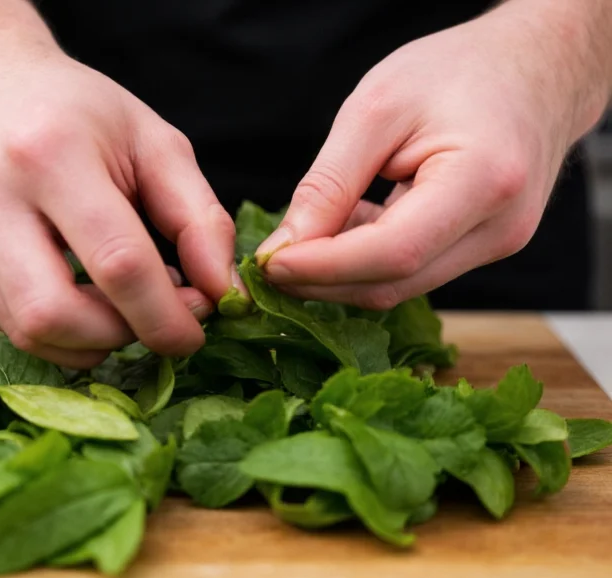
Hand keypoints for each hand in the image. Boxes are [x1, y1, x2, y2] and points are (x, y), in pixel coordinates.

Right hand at [0, 31, 235, 367]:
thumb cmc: (74, 111)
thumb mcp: (154, 142)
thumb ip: (199, 218)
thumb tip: (219, 292)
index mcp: (51, 152)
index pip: (117, 264)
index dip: (165, 317)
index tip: (192, 334)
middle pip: (55, 316)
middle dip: (116, 338)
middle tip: (146, 320)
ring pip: (23, 331)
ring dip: (84, 340)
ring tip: (111, 304)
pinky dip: (47, 324)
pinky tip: (65, 288)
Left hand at [256, 1, 608, 309]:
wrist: (535, 68)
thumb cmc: (457, 71)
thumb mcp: (377, 109)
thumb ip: (329, 184)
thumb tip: (284, 249)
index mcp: (483, 181)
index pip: (393, 253)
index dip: (323, 268)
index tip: (267, 265)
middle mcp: (501, 228)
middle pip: (394, 282)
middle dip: (321, 281)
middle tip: (267, 265)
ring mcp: (498, 244)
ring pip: (401, 285)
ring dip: (341, 273)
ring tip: (303, 237)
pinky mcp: (483, 248)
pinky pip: (414, 270)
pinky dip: (366, 260)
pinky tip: (344, 227)